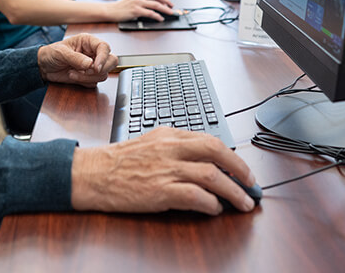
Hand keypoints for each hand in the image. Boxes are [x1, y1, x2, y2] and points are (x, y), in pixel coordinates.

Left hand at [37, 34, 116, 87]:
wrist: (43, 67)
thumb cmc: (51, 53)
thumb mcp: (60, 53)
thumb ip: (75, 58)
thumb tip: (89, 63)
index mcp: (88, 42)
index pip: (104, 47)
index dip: (103, 58)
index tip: (96, 67)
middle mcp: (93, 53)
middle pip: (111, 61)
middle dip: (100, 69)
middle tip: (86, 71)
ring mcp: (92, 65)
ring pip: (103, 74)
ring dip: (88, 77)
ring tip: (73, 73)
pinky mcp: (89, 76)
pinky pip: (95, 82)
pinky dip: (85, 82)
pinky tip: (74, 76)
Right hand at [71, 128, 256, 214]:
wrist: (92, 174)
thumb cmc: (118, 161)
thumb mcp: (149, 141)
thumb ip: (174, 145)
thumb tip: (201, 158)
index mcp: (170, 135)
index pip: (210, 140)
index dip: (232, 156)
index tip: (242, 169)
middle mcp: (172, 149)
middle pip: (218, 152)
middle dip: (241, 170)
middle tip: (252, 184)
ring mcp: (167, 169)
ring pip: (213, 176)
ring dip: (234, 191)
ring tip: (243, 203)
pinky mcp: (161, 191)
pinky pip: (196, 196)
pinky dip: (211, 204)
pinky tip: (215, 209)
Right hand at [106, 0, 174, 21]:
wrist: (111, 10)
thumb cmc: (121, 7)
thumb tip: (153, 4)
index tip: (169, 3)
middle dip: (167, 2)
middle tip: (172, 7)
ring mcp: (138, 3)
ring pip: (156, 5)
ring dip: (165, 9)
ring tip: (170, 13)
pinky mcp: (136, 10)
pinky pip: (150, 13)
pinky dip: (157, 16)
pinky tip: (160, 18)